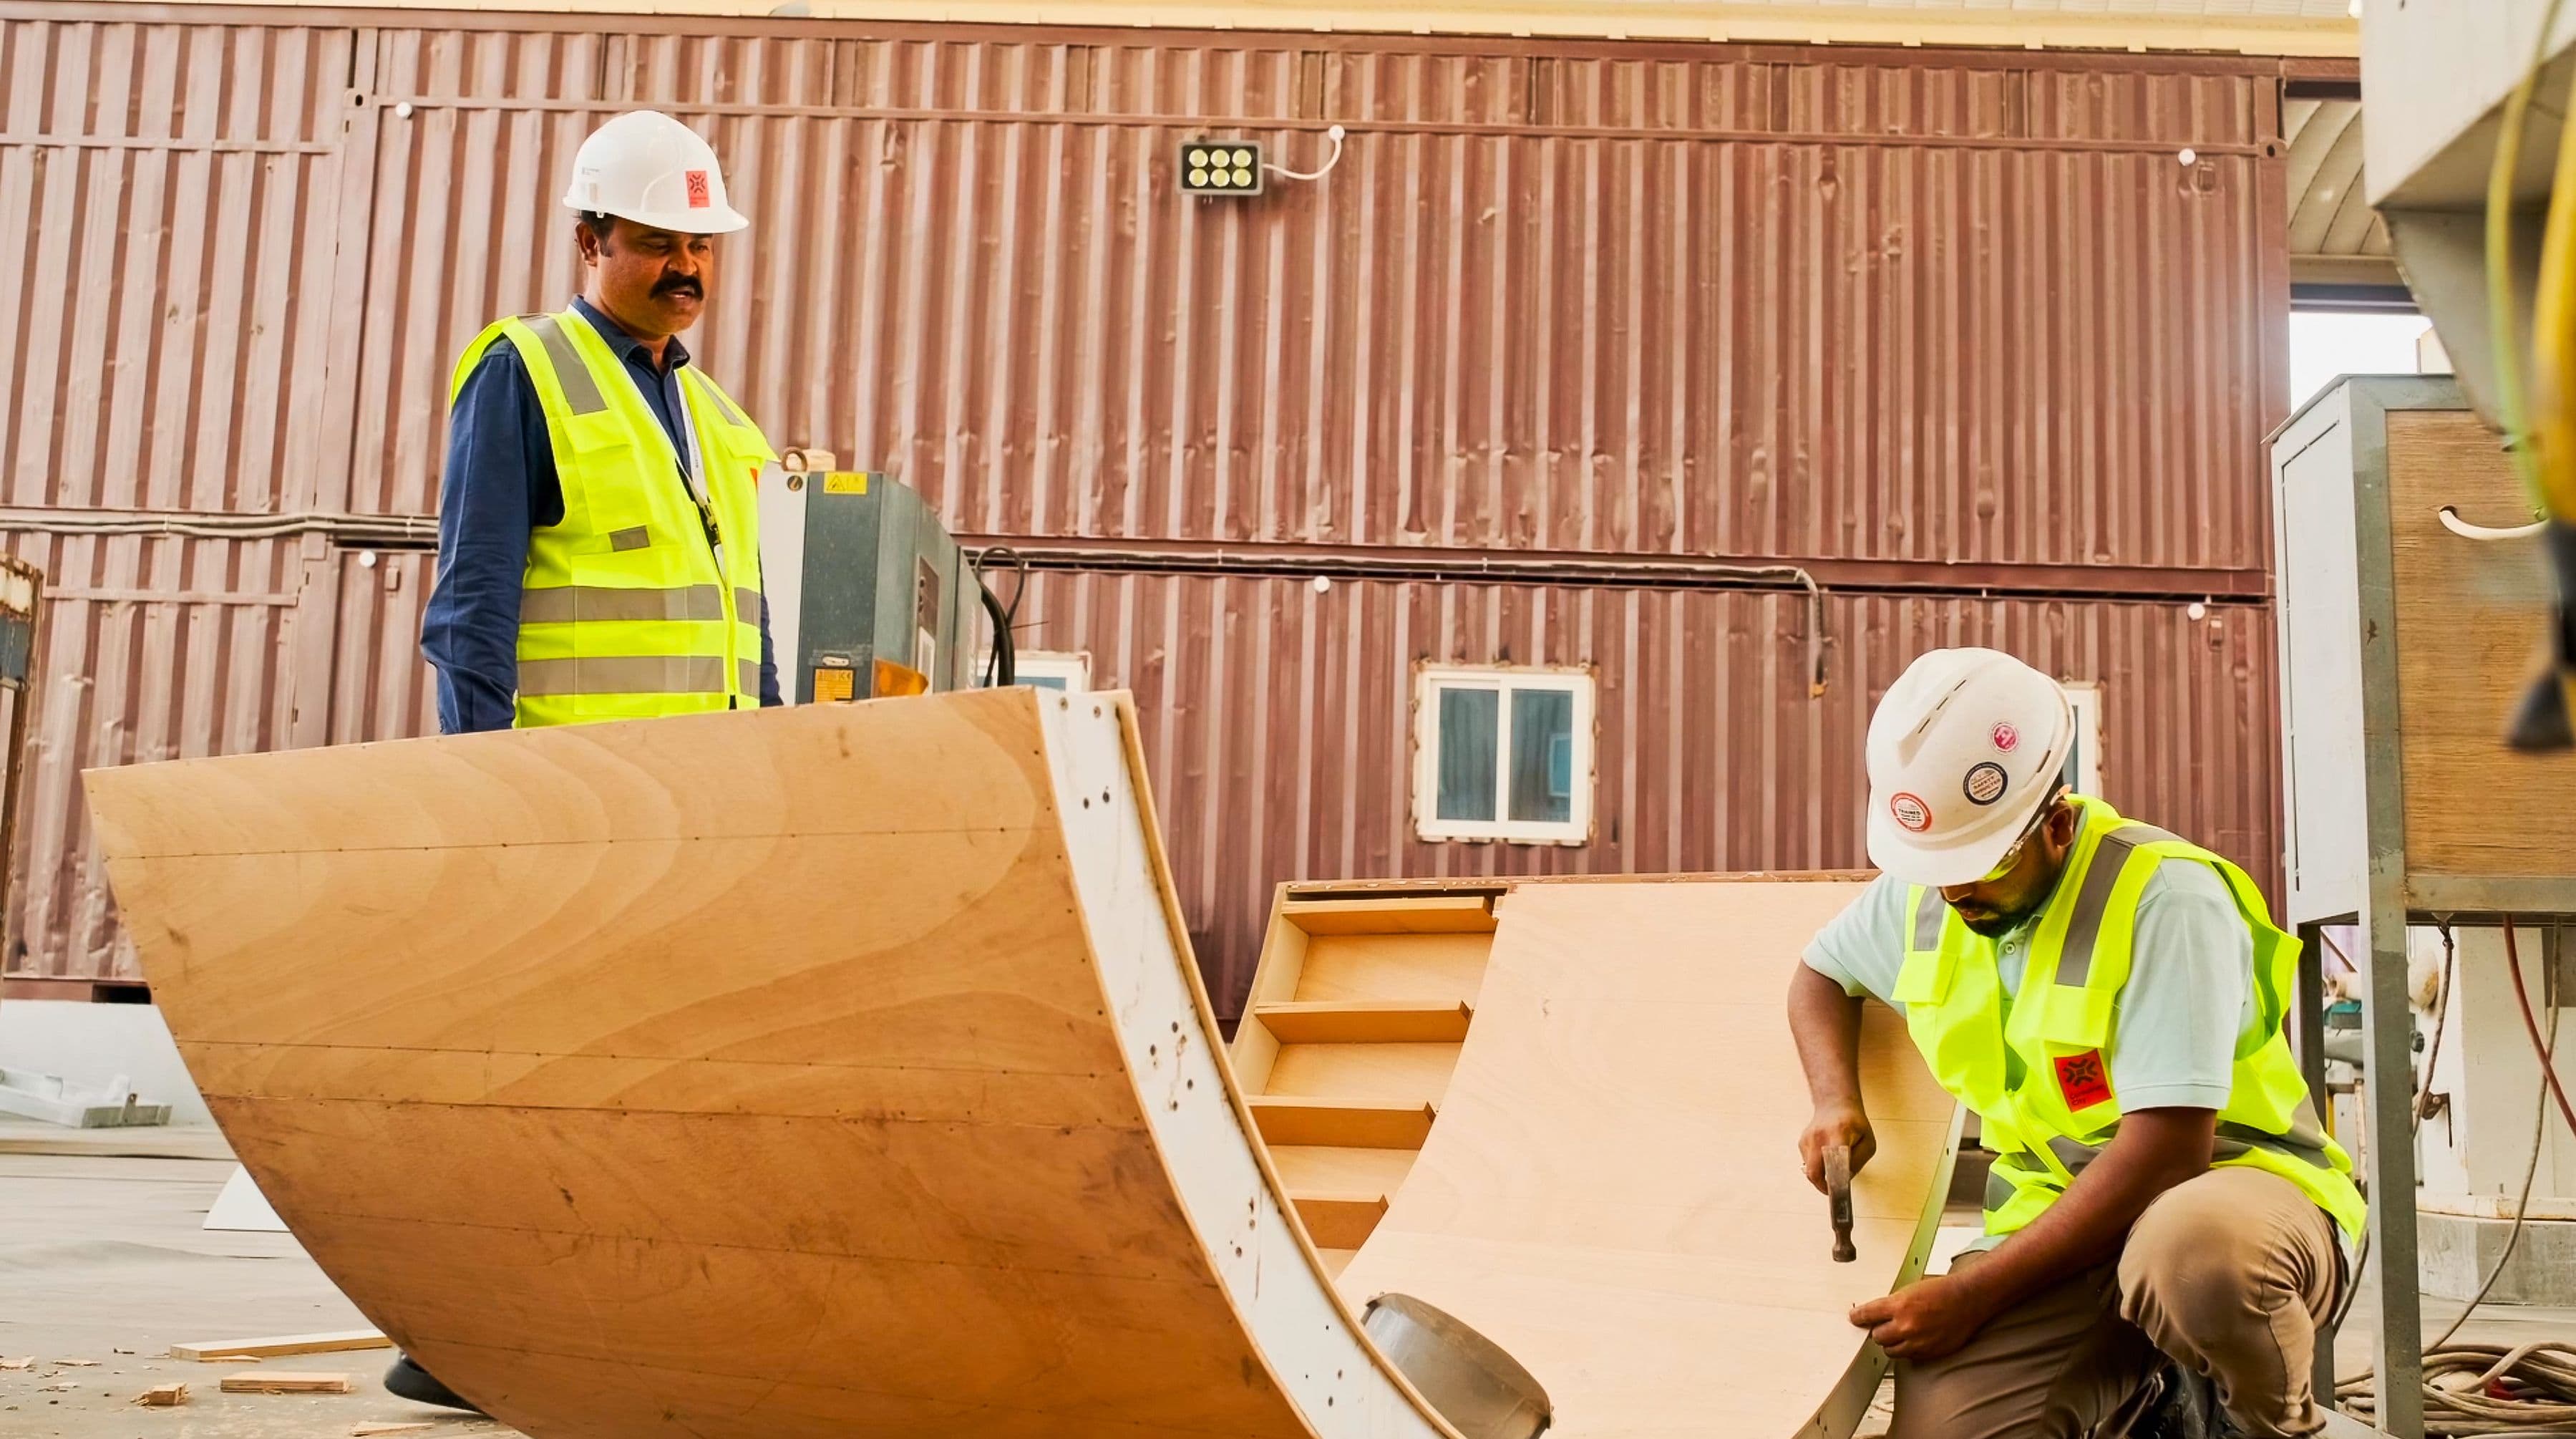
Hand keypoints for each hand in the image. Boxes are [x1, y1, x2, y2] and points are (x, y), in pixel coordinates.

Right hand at [1798, 1102, 1875, 1193]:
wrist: (1835, 1104)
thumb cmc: (1854, 1123)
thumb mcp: (1868, 1142)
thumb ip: (1858, 1161)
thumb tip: (1844, 1178)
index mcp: (1839, 1133)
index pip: (1832, 1161)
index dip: (1834, 1180)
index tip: (1837, 1192)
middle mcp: (1819, 1136)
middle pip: (1814, 1171)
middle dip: (1822, 1186)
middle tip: (1832, 1192)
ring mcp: (1807, 1139)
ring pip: (1810, 1169)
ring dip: (1821, 1175)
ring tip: (1833, 1169)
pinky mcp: (1802, 1142)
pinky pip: (1808, 1163)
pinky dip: (1817, 1166)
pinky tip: (1826, 1157)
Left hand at [1848, 1274, 1993, 1360]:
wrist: (1967, 1299)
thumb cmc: (1940, 1290)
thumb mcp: (1910, 1289)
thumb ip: (1891, 1304)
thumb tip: (1873, 1314)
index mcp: (1899, 1305)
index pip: (1867, 1314)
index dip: (1858, 1317)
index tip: (1854, 1318)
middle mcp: (1907, 1326)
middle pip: (1877, 1337)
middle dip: (1878, 1330)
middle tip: (1883, 1325)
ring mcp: (1918, 1341)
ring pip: (1891, 1350)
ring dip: (1891, 1342)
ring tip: (1899, 1333)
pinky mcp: (1930, 1352)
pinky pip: (1909, 1356)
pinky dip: (1907, 1349)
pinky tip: (1913, 1339)